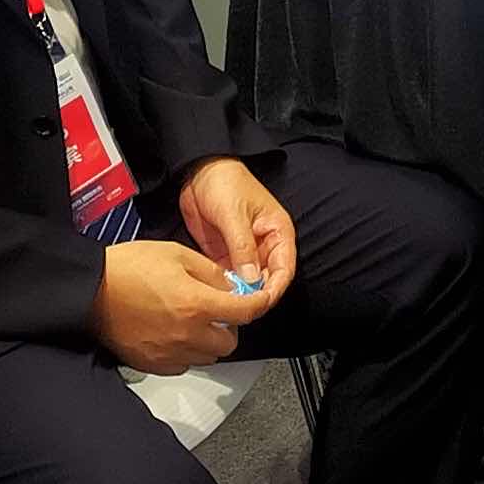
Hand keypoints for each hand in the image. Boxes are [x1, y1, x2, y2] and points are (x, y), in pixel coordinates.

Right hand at [92, 240, 251, 372]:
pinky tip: (173, 333)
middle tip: (216, 309)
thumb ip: (211, 272)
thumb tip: (232, 285)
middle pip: (229, 342)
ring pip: (207, 357)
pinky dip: (185, 353)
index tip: (259, 299)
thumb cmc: (126, 268)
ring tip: (191, 320)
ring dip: (207, 341)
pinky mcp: (151, 364)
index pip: (245, 313)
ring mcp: (169, 353)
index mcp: (196, 304)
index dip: (258, 304)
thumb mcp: (177, 254)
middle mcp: (186, 335)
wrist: (89, 290)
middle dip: (229, 325)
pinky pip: (182, 365)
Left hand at [179, 156, 298, 305]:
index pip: (284, 269)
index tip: (261, 303)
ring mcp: (245, 252)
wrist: (198, 171)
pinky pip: (230, 278)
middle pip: (268, 280)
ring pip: (249, 282)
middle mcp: (265, 245)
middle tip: (241, 312)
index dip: (275, 288)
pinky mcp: (226, 255)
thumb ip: (243, 247)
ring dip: (240, 295)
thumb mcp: (234, 214)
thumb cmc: (224, 183)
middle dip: (257, 296)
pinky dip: (226, 288)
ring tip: (227, 309)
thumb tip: (252, 280)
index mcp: (278, 232)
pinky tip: (216, 297)